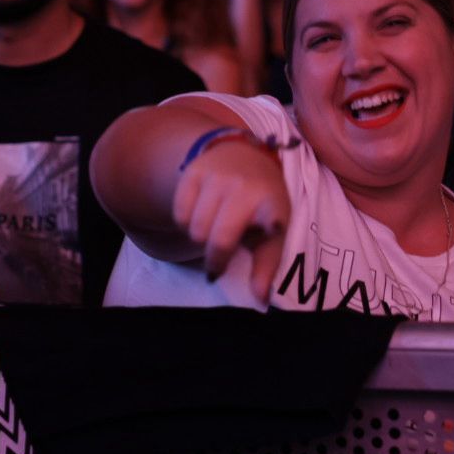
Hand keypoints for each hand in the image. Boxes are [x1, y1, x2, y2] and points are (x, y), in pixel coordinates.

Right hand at [171, 139, 289, 300]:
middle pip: (216, 239)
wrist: (244, 155)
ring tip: (212, 231)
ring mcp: (217, 176)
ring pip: (195, 229)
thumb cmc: (262, 202)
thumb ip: (267, 264)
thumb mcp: (274, 229)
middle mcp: (243, 186)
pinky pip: (180, 214)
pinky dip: (186, 223)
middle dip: (214, 258)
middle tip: (218, 260)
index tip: (235, 259)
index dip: (244, 247)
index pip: (259, 231)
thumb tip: (260, 298)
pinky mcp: (194, 171)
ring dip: (200, 238)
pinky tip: (200, 216)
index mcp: (270, 202)